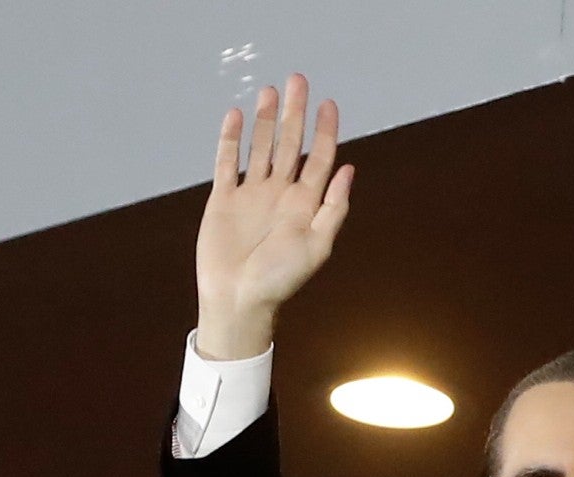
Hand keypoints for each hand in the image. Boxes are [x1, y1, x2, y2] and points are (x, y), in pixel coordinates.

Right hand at [195, 74, 353, 359]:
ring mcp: (252, 194)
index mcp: (306, 203)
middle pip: (289, 144)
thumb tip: (349, 169)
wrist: (239, 300)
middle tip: (297, 79)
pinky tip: (235, 115)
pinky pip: (227, 163)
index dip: (325, 131)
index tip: (328, 103)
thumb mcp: (317, 246)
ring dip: (264, 120)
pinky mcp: (224, 199)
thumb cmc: (280, 279)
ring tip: (268, 90)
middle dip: (294, 113)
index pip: (319, 158)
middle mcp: (280, 193)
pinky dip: (230, 139)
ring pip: (260, 147)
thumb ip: (333, 207)